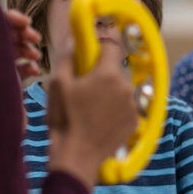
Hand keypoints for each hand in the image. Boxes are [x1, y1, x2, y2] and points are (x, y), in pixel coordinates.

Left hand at [4, 9, 41, 80]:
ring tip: (35, 56)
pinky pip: (20, 70)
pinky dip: (30, 68)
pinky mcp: (5, 83)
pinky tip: (34, 71)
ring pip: (14, 51)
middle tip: (35, 38)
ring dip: (28, 50)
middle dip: (23, 34)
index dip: (10, 18)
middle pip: (5, 35)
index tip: (26, 21)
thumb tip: (16, 18)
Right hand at [47, 45, 138, 187]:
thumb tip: (74, 39)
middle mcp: (125, 86)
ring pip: (119, 88)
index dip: (103, 38)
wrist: (76, 156)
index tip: (96, 38)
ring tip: (89, 107)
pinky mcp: (135, 120)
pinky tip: (98, 118)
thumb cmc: (64, 119)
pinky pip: (124, 106)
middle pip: (114, 68)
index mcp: (107, 73)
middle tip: (83, 84)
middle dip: (100, 71)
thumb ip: (68, 57)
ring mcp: (133, 104)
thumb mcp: (57, 84)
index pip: (112, 42)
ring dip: (108, 91)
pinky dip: (114, 108)